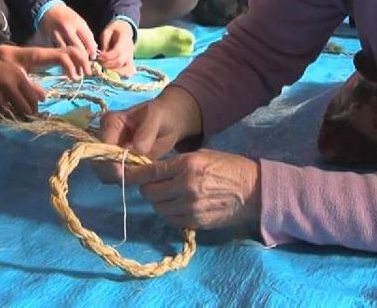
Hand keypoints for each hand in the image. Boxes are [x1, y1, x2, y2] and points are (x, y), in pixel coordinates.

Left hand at [0, 43, 90, 79]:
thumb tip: (44, 97)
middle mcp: (48, 52)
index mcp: (41, 56)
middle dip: (82, 61)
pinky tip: (77, 73)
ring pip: (72, 50)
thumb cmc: (8, 65)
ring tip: (84, 74)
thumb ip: (29, 87)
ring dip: (81, 60)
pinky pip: (68, 54)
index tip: (74, 79)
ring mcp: (51, 53)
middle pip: (72, 49)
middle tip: (86, 75)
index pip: (62, 56)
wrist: (3, 54)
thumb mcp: (16, 77)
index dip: (71, 66)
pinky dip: (76, 61)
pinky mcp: (51, 56)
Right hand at [0, 56, 47, 122]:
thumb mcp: (13, 72)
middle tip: (25, 120)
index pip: (32, 99)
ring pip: (10, 116)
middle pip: (24, 110)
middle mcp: (8, 86)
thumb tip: (44, 98)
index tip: (34, 113)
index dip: (35, 109)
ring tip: (12, 119)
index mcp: (17, 77)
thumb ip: (29, 85)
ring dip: (12, 120)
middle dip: (26, 117)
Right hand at [38, 4, 97, 59]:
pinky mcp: (49, 40)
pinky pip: (58, 51)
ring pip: (67, 51)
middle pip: (77, 48)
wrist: (49, 10)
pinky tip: (67, 58)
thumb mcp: (79, 22)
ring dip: (72, 59)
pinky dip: (63, 56)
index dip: (91, 51)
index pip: (87, 40)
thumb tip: (93, 50)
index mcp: (76, 23)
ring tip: (76, 64)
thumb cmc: (68, 17)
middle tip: (85, 63)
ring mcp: (56, 34)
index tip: (93, 57)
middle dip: (83, 58)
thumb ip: (87, 35)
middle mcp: (66, 28)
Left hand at [96, 20, 135, 76]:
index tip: (99, 57)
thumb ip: (105, 43)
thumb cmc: (114, 30)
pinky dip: (123, 76)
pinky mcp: (131, 62)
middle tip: (99, 63)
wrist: (125, 30)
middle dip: (107, 65)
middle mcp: (130, 50)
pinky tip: (113, 74)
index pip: (118, 51)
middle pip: (120, 62)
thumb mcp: (107, 32)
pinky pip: (130, 72)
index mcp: (125, 39)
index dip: (107, 56)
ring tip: (105, 70)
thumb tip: (101, 55)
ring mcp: (131, 57)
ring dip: (114, 72)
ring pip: (127, 70)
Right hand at [96, 86, 201, 181]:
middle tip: (137, 178)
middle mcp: (105, 138)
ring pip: (106, 174)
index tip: (124, 172)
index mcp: (110, 122)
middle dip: (115, 174)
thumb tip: (138, 149)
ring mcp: (111, 153)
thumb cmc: (162, 115)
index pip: (102, 146)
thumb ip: (147, 131)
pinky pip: (118, 178)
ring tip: (143, 176)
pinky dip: (129, 181)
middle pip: (99, 163)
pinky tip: (143, 176)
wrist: (170, 121)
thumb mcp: (157, 117)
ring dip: (122, 179)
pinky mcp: (119, 164)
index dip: (110, 161)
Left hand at [127, 150, 260, 230]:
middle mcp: (185, 186)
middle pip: (149, 192)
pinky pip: (170, 219)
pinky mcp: (195, 222)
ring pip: (158, 207)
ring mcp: (190, 206)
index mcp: (187, 164)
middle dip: (146, 188)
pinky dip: (168, 213)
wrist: (253, 191)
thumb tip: (151, 170)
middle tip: (152, 185)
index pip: (149, 172)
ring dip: (157, 202)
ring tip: (166, 195)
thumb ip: (176, 164)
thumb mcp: (201, 155)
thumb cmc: (228, 167)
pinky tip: (176, 206)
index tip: (122, 174)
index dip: (133, 174)